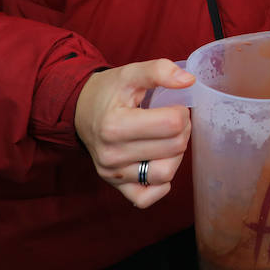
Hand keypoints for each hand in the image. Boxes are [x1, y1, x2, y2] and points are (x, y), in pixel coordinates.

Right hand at [74, 59, 193, 208]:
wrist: (81, 110)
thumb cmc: (109, 92)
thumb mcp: (131, 73)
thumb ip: (159, 70)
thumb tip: (188, 80)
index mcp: (114, 125)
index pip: (172, 124)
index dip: (181, 112)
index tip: (172, 106)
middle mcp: (111, 154)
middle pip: (174, 148)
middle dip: (182, 130)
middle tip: (172, 120)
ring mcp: (113, 174)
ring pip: (165, 174)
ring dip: (176, 155)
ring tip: (167, 140)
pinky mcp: (116, 186)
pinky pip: (146, 198)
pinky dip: (160, 184)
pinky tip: (159, 162)